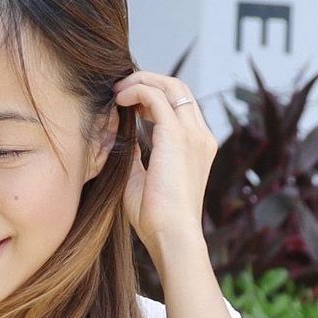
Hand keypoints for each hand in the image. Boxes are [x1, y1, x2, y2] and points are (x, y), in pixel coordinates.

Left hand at [112, 72, 215, 272]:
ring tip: (116, 91)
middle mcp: (200, 135)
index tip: (128, 101)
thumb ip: (137, 156)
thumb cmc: (156, 218)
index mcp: (198, 146)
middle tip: (120, 88)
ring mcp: (192, 133)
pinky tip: (118, 101)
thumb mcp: (142, 179)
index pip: (181, 105)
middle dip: (148, 80)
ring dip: (141, 81)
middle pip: (178, 87)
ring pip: (170, 85)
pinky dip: (135, 91)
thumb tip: (122, 138)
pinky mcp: (177, 135)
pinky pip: (155, 96)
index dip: (154, 95)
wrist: (172, 236)